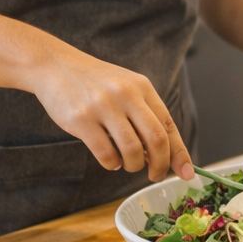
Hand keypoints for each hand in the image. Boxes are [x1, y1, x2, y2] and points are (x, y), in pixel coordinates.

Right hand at [30, 43, 193, 180]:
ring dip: (133, 166)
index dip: (179, 153)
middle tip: (155, 175)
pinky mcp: (81, 120)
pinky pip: (106, 153)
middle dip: (160, 165)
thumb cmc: (95, 82)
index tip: (187, 172)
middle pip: (156, 139)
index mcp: (142, 87)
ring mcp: (103, 106)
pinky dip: (112, 164)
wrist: (56, 66)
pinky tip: (110, 160)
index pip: (168, 125)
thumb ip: (144, 113)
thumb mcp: (126, 87)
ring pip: (132, 150)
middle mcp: (126, 95)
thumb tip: (164, 152)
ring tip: (127, 164)